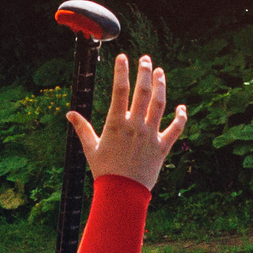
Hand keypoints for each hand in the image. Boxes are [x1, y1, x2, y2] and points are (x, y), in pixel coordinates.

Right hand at [69, 53, 187, 190]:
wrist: (121, 194)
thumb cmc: (103, 171)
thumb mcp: (90, 148)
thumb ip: (82, 128)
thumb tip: (70, 114)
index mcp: (116, 124)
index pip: (120, 91)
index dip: (122, 71)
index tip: (123, 57)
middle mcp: (135, 126)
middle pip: (143, 92)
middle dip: (145, 72)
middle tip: (146, 59)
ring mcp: (150, 135)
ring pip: (159, 105)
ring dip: (161, 86)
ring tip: (160, 72)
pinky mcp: (162, 147)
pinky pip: (175, 129)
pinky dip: (181, 117)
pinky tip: (182, 107)